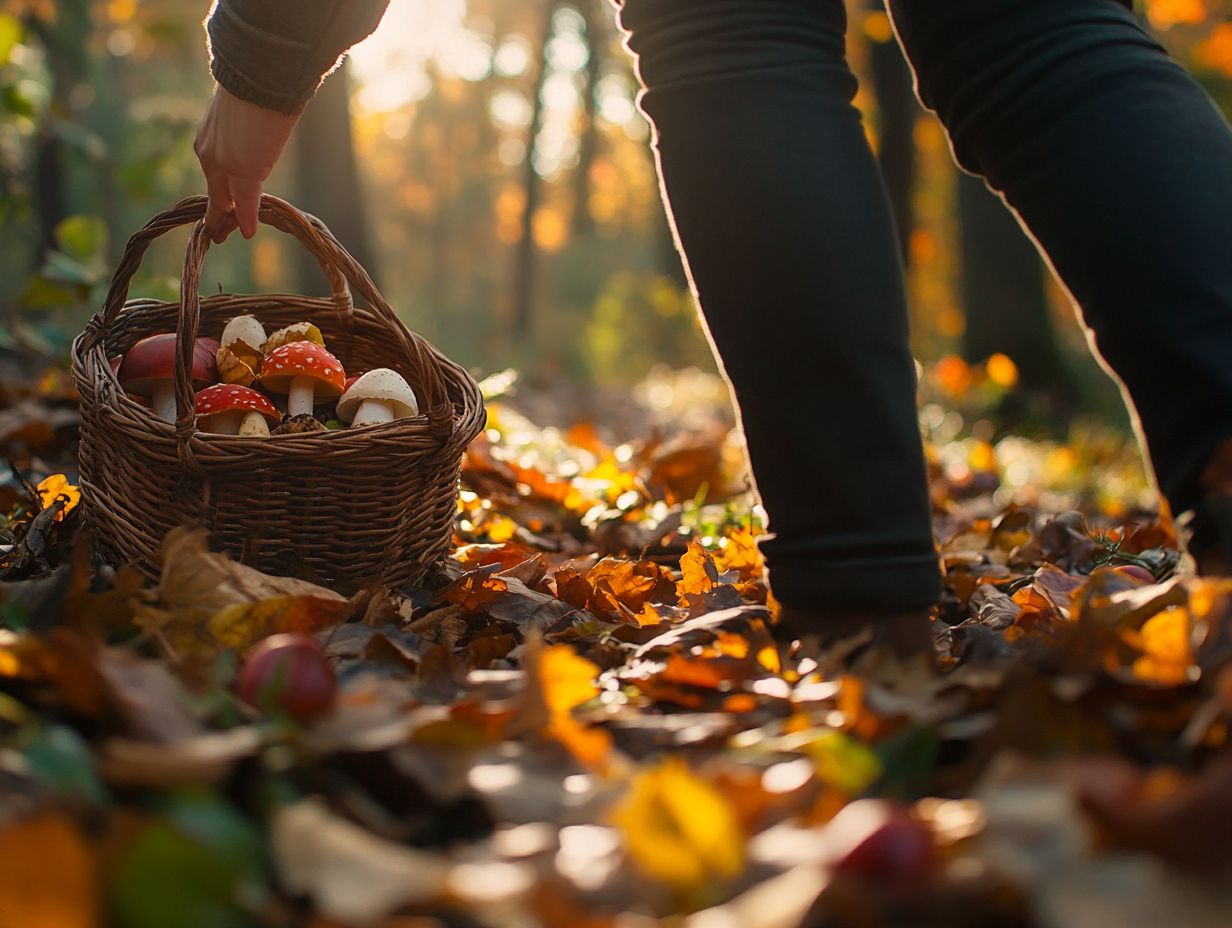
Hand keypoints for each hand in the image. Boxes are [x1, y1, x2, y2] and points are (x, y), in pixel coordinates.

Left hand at [194, 86, 300, 242]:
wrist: (259, 76)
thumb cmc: (260, 82)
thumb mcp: (251, 106)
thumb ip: (251, 124)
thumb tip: (265, 123)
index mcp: (211, 134)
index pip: (214, 170)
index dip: (217, 191)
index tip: (218, 207)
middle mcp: (210, 150)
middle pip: (214, 190)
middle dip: (216, 213)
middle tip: (216, 233)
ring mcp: (223, 163)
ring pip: (223, 198)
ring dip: (226, 218)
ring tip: (222, 236)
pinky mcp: (244, 171)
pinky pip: (244, 202)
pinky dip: (245, 218)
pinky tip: (248, 233)